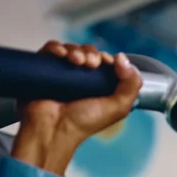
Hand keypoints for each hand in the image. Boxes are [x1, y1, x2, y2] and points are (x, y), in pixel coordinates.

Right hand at [11, 41, 142, 175]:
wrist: (53, 129)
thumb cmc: (83, 123)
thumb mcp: (118, 108)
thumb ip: (131, 86)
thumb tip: (124, 59)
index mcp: (100, 87)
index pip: (106, 62)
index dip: (108, 59)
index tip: (108, 62)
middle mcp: (82, 79)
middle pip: (89, 53)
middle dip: (92, 54)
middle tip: (91, 64)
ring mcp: (63, 73)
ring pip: (71, 49)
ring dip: (76, 50)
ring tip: (77, 62)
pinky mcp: (44, 68)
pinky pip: (51, 49)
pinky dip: (56, 48)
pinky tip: (61, 55)